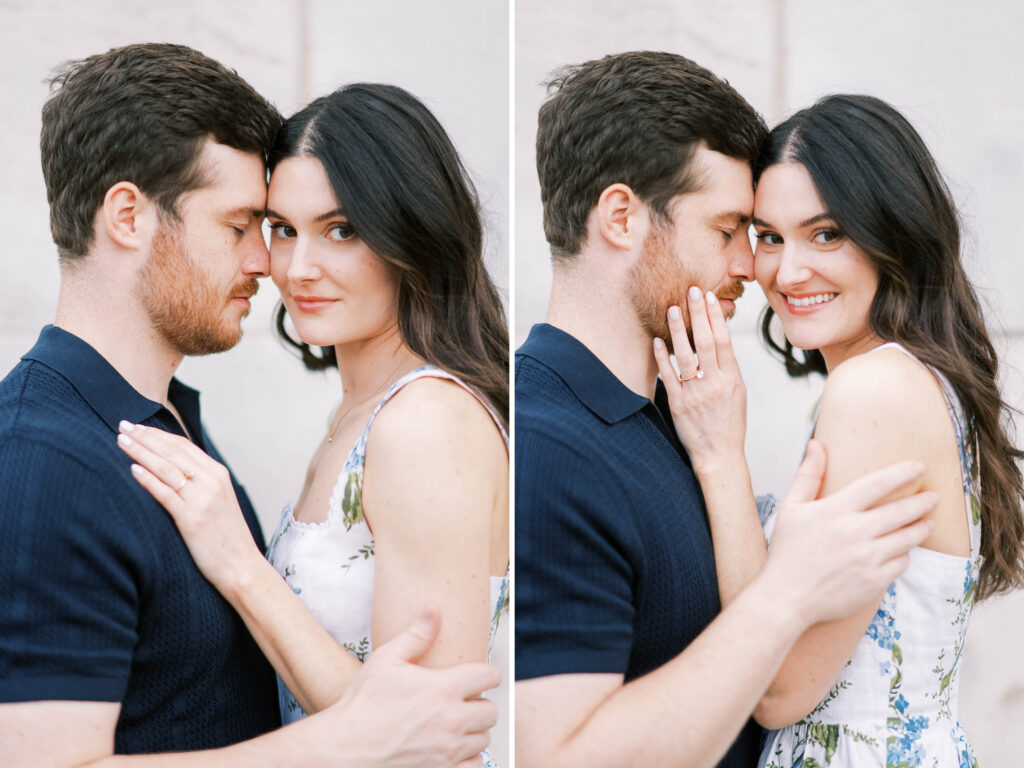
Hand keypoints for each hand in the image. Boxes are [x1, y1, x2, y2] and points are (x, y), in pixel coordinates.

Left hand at [116, 420, 264, 594]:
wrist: (241, 566)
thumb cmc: (225, 538)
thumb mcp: (217, 502)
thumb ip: (199, 483)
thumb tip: (171, 471)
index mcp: (218, 474)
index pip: (183, 445)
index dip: (158, 434)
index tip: (136, 426)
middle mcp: (212, 481)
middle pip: (173, 451)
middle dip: (146, 437)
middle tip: (122, 425)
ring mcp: (203, 499)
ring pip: (167, 468)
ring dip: (142, 452)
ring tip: (121, 441)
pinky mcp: (193, 519)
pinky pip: (166, 494)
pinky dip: (148, 479)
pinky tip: (132, 470)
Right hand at [322, 604, 500, 767]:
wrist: (344, 749)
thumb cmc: (362, 704)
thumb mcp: (386, 660)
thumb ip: (417, 634)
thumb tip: (434, 608)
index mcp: (442, 689)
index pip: (490, 676)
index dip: (486, 673)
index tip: (477, 676)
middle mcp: (451, 721)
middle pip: (491, 711)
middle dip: (480, 703)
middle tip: (462, 701)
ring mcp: (448, 751)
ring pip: (485, 739)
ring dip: (474, 731)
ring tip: (454, 724)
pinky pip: (475, 765)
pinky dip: (468, 758)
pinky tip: (451, 749)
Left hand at [652, 286, 746, 472]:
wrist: (719, 455)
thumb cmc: (729, 423)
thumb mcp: (737, 392)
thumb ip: (727, 367)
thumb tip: (718, 338)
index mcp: (732, 378)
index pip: (723, 340)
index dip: (716, 317)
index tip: (709, 297)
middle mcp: (714, 383)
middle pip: (705, 341)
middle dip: (698, 314)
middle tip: (691, 291)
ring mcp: (695, 393)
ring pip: (685, 356)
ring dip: (678, 330)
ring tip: (672, 309)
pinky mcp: (678, 404)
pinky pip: (668, 376)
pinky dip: (662, 357)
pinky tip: (657, 341)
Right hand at [763, 440, 935, 624]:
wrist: (786, 597)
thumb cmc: (787, 551)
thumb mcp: (790, 508)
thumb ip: (807, 475)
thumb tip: (816, 444)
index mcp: (834, 510)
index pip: (877, 484)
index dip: (902, 472)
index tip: (919, 466)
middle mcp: (854, 532)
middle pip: (900, 510)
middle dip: (921, 501)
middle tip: (933, 497)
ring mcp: (866, 558)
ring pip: (906, 537)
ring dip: (920, 527)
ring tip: (926, 522)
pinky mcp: (873, 581)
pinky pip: (901, 562)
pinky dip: (905, 554)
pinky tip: (904, 550)